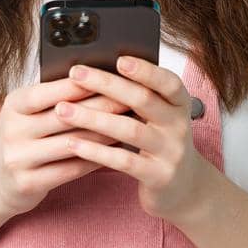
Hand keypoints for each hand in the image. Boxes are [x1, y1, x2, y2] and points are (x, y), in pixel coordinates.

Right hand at [0, 76, 134, 220]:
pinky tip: (115, 153)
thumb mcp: (24, 113)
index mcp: (13, 105)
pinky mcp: (28, 183)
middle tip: (130, 101)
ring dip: (103, 135)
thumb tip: (96, 80)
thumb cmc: (18, 139)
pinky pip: (70, 170)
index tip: (111, 77)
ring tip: (128, 126)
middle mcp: (12, 130)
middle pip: (64, 116)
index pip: (49, 91)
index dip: (80, 85)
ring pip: (71, 144)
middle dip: (101, 107)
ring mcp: (18, 158)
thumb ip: (52, 99)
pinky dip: (95, 160)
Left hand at [53, 56, 212, 227]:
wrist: (184, 188)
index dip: (146, 70)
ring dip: (93, 117)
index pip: (169, 82)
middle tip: (76, 73)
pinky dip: (96, 151)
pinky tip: (73, 143)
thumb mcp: (159, 117)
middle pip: (143, 100)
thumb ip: (139, 97)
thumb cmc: (160, 143)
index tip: (119, 59)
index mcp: (180, 105)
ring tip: (63, 110)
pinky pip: (124, 161)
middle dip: (106, 84)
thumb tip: (96, 71)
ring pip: (129, 130)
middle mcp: (179, 126)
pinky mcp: (158, 176)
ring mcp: (170, 152)